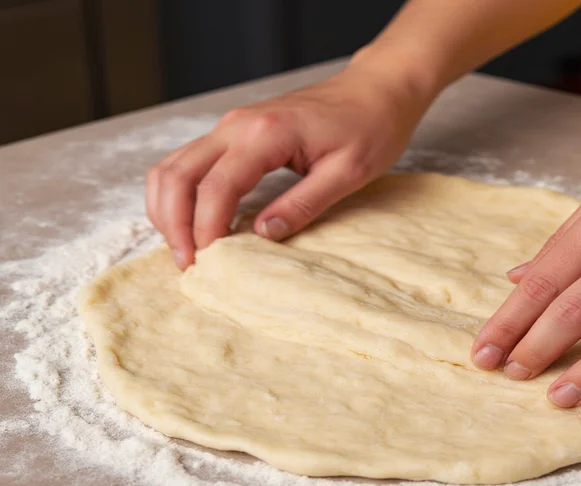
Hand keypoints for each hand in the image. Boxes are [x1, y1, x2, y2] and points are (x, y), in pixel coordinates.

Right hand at [146, 58, 433, 268]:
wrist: (374, 90)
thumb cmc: (369, 127)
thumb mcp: (348, 173)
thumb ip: (303, 204)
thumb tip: (264, 236)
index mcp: (266, 134)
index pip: (217, 187)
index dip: (204, 229)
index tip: (206, 263)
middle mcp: (237, 125)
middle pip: (178, 175)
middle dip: (173, 223)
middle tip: (186, 264)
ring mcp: (231, 126)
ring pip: (173, 166)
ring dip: (168, 209)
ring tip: (184, 248)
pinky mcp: (233, 132)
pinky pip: (188, 162)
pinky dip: (180, 194)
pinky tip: (192, 222)